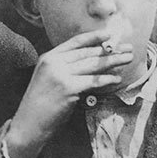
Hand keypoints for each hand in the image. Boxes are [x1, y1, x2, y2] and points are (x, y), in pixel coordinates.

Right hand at [5, 29, 132, 157]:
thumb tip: (90, 61)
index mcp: (48, 57)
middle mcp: (54, 63)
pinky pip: (93, 81)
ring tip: (127, 59)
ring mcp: (61, 75)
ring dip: (113, 61)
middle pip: (87, 53)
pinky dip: (107, 79)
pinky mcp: (69, 88)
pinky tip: (117, 79)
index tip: (109, 34)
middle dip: (110, 50)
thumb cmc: (40, 104)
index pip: (75, 42)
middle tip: (127, 49)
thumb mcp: (47, 78)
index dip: (93, 37)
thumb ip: (63, 67)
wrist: (29, 123)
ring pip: (93, 65)